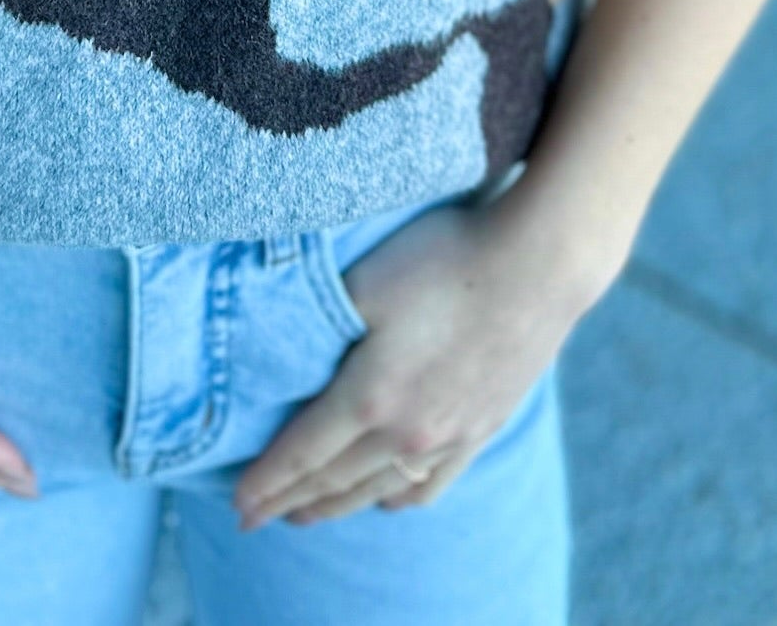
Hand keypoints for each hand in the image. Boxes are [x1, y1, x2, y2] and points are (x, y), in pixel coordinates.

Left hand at [233, 199, 620, 528]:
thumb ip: (320, 320)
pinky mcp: (484, 427)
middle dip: (290, 502)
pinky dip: (396, 499)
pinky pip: (430, 485)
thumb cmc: (445, 259)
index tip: (237, 506)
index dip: (265, 483)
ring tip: (309, 513)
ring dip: (337, 507)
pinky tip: (387, 499)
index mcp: (369, 397)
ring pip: (379, 490)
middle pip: (334, 481)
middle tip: (257, 517)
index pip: (301, 455)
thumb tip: (281, 345)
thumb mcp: (366, 279)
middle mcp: (407, 432)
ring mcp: (450, 436)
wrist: (539, 265)